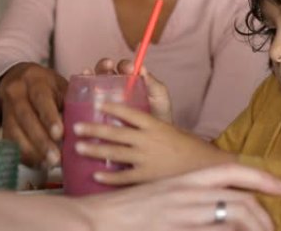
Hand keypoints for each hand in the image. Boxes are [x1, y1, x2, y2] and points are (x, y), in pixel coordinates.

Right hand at [0, 62, 66, 166]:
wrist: (20, 81)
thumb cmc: (49, 87)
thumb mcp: (61, 86)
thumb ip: (72, 98)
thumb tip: (92, 111)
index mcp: (35, 81)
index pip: (41, 98)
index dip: (49, 117)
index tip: (59, 134)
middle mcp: (17, 94)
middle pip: (26, 118)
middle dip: (41, 140)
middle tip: (56, 158)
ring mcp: (7, 110)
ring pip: (15, 133)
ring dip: (33, 152)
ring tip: (50, 164)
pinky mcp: (3, 125)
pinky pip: (11, 143)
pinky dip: (26, 155)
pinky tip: (40, 164)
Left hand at [74, 102, 235, 184]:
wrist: (205, 167)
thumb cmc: (188, 147)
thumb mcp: (171, 127)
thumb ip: (152, 121)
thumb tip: (133, 115)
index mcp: (155, 125)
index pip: (129, 113)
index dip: (111, 108)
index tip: (97, 104)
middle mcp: (148, 140)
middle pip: (116, 133)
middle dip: (93, 129)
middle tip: (76, 127)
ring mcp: (146, 159)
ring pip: (115, 153)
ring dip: (95, 150)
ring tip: (78, 147)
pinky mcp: (147, 177)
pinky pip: (123, 177)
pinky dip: (108, 176)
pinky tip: (95, 174)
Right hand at [76, 163, 280, 230]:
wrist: (97, 220)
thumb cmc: (129, 209)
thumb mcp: (164, 194)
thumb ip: (191, 196)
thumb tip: (216, 205)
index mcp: (186, 180)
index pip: (232, 172)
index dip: (262, 178)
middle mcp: (188, 195)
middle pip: (241, 202)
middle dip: (264, 218)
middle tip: (273, 229)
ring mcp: (184, 217)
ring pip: (234, 221)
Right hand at [83, 58, 172, 122]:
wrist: (154, 144)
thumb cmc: (158, 117)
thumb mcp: (159, 99)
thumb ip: (153, 84)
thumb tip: (143, 69)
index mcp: (129, 82)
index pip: (123, 69)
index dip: (124, 66)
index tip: (130, 68)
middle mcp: (114, 88)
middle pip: (105, 72)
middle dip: (104, 66)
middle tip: (108, 66)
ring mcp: (103, 100)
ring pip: (93, 83)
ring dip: (90, 75)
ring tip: (89, 73)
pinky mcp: (94, 112)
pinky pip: (84, 100)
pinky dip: (78, 92)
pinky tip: (79, 90)